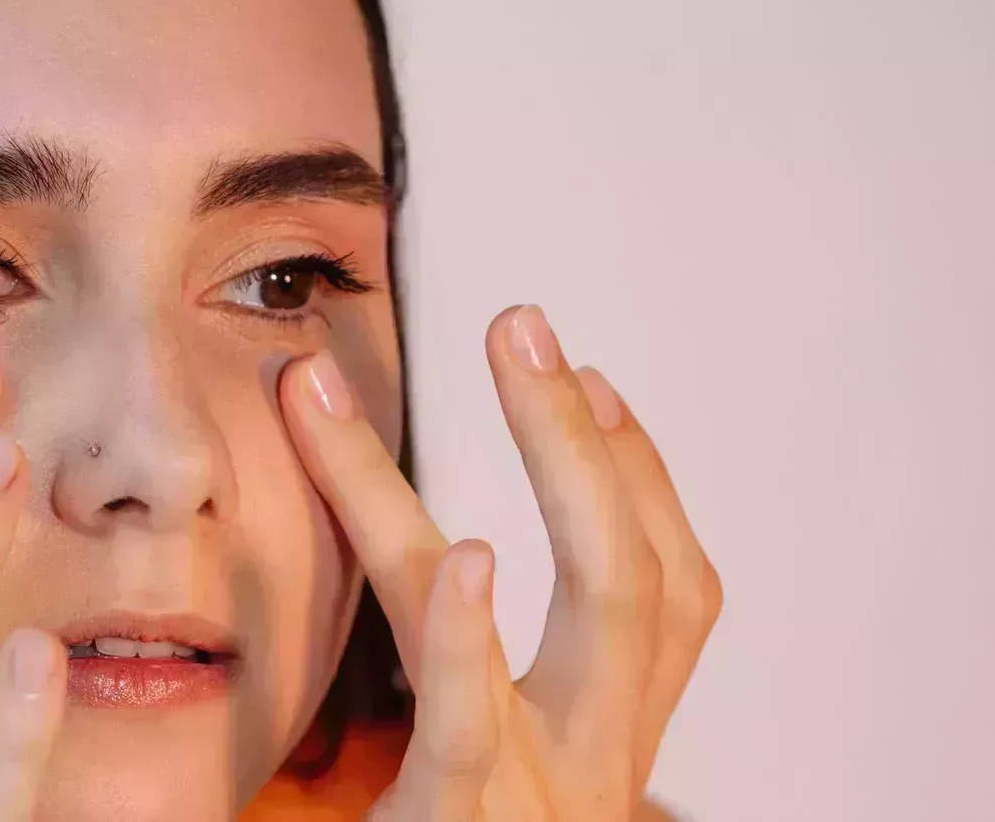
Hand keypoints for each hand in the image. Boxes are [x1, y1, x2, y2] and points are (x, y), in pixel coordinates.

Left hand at [279, 306, 720, 821]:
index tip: (584, 377)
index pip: (662, 598)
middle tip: (522, 323)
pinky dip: (471, 644)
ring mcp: (540, 803)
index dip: (637, 483)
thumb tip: (435, 562)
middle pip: (643, 586)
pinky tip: (468, 558)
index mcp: (588, 750)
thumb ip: (444, 676)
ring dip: (546, 478)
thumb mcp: (451, 770)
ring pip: (591, 623)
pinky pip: (476, 735)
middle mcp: (591, 771)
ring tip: (509, 364)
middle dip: (593, 448)